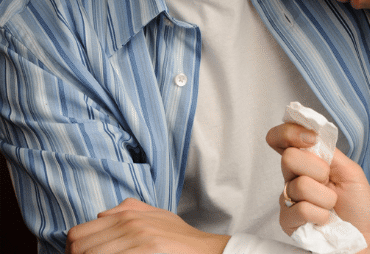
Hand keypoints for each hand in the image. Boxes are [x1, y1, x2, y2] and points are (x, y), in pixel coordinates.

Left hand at [66, 198, 229, 253]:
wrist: (206, 250)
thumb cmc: (180, 238)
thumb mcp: (155, 215)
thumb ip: (129, 211)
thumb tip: (101, 215)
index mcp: (126, 213)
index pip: (76, 234)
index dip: (73, 252)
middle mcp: (128, 222)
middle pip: (78, 248)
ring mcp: (136, 238)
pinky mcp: (146, 250)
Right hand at [267, 123, 369, 253]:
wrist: (364, 234)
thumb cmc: (358, 202)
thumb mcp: (349, 169)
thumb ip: (328, 151)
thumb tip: (311, 135)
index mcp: (306, 160)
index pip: (282, 138)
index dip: (289, 132)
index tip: (311, 138)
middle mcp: (293, 176)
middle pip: (289, 157)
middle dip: (318, 169)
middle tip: (329, 181)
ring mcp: (288, 198)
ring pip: (300, 185)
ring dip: (325, 197)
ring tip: (331, 205)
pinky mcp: (288, 220)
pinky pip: (301, 209)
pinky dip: (320, 214)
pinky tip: (325, 219)